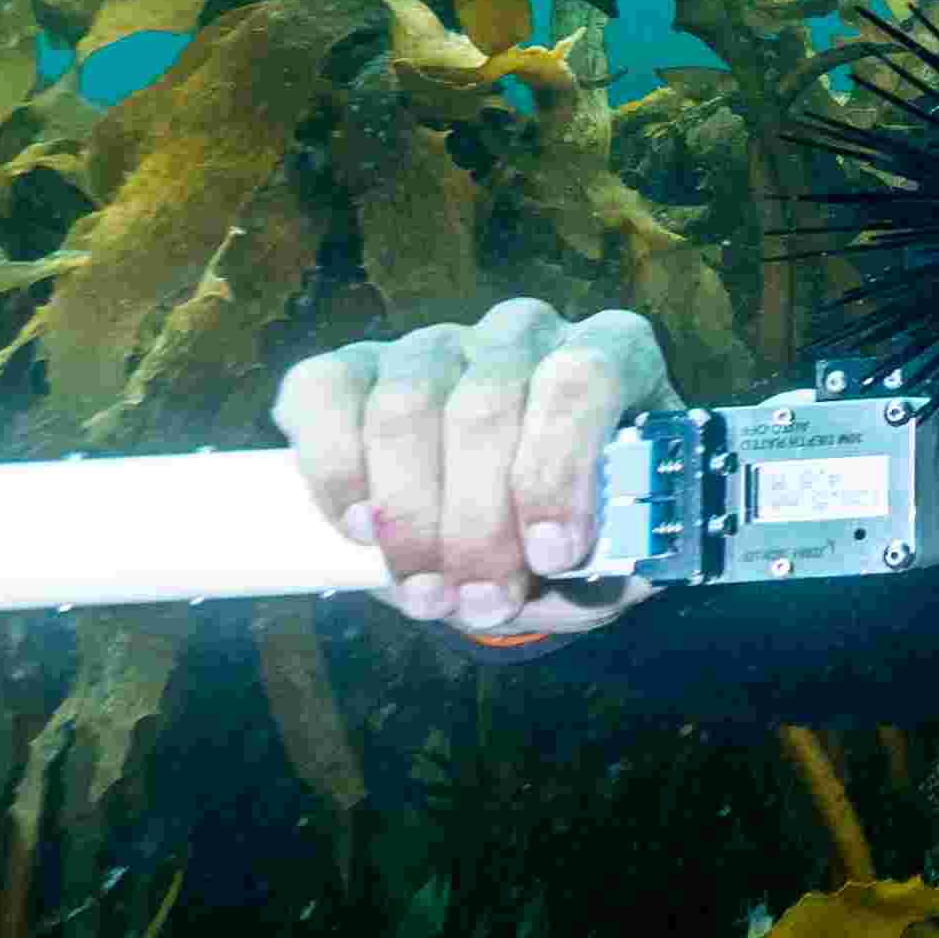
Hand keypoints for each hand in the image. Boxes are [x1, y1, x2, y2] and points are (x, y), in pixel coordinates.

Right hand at [272, 300, 677, 637]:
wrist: (505, 530)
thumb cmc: (572, 530)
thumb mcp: (611, 552)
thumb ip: (614, 560)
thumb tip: (601, 573)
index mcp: (608, 354)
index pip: (582, 379)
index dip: (559, 470)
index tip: (552, 557)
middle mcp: (522, 333)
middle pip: (485, 408)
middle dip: (478, 526)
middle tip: (483, 605)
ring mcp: (434, 343)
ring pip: (405, 406)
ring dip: (410, 518)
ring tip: (426, 595)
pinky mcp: (354, 364)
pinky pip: (325, 392)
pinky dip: (333, 470)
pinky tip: (359, 530)